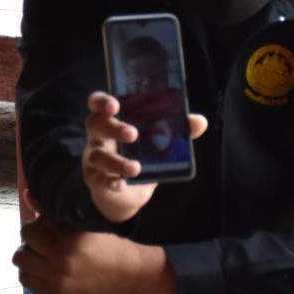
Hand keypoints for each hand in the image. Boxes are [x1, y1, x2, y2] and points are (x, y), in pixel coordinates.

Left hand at [13, 216, 174, 293]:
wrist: (126, 274)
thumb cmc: (107, 244)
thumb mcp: (87, 224)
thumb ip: (55, 211)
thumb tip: (26, 193)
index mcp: (72, 239)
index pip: (41, 219)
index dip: (47, 219)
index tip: (55, 224)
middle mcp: (62, 259)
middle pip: (27, 234)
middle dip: (34, 232)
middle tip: (45, 236)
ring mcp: (56, 277)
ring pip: (19, 256)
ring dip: (27, 250)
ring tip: (40, 251)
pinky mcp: (54, 291)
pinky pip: (24, 278)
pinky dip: (29, 270)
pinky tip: (41, 266)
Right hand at [83, 92, 208, 223]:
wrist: (126, 191)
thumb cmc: (140, 156)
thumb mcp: (157, 143)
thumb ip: (176, 130)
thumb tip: (200, 121)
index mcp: (111, 119)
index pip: (98, 104)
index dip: (102, 101)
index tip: (115, 104)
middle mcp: (98, 136)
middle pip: (95, 124)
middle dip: (113, 128)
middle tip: (133, 134)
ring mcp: (93, 159)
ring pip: (97, 156)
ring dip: (116, 162)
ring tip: (136, 168)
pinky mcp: (95, 180)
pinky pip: (99, 180)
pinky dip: (111, 182)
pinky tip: (121, 184)